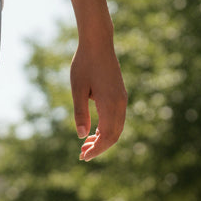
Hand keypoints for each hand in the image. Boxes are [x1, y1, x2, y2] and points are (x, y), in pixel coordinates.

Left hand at [72, 37, 127, 160]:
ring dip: (102, 140)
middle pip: (114, 135)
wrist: (98, 42)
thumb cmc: (84, 64)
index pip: (107, 136)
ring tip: (85, 145)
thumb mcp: (77, 90)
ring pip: (116, 128)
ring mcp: (122, 99)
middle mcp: (120, 103)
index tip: (83, 157)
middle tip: (82, 154)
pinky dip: (106, 129)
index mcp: (110, 104)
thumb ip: (80, 113)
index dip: (97, 150)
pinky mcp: (120, 95)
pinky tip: (93, 132)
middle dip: (99, 148)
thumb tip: (81, 136)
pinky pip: (116, 119)